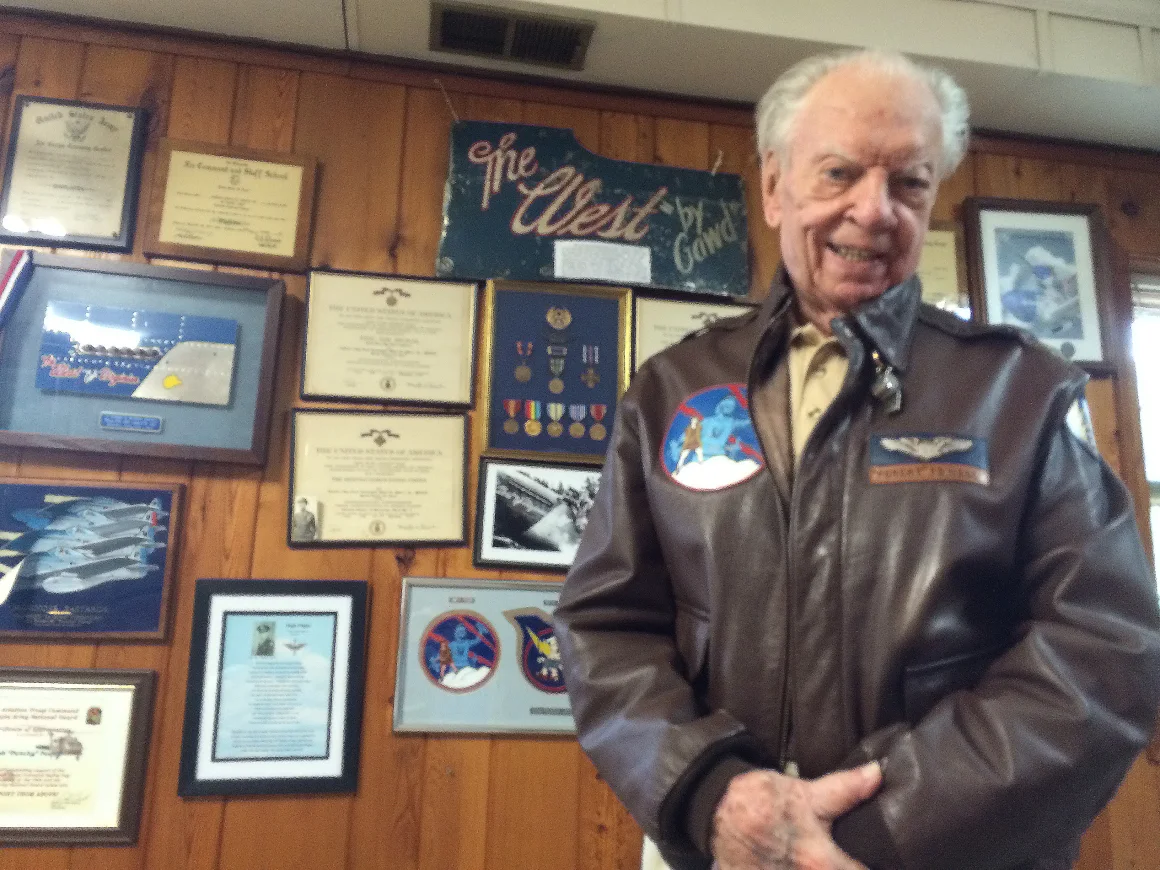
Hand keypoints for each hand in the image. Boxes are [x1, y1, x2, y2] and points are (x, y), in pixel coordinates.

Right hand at [711, 762, 881, 869]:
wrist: (715, 812)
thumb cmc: (762, 801)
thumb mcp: (806, 793)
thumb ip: (846, 789)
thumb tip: (878, 774)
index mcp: (821, 864)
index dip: (879, 865)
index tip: (887, 859)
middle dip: (848, 864)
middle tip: (852, 854)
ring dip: (826, 865)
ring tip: (825, 855)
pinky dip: (801, 869)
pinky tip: (801, 860)